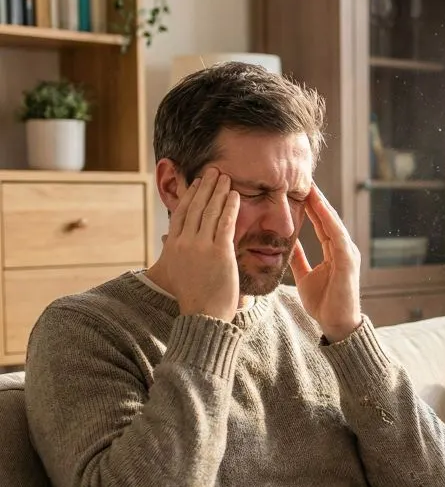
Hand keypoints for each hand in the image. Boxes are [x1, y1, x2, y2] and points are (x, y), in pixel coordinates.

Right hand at [158, 167, 239, 322]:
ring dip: (219, 191)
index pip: (181, 213)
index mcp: (173, 246)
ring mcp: (201, 247)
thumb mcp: (173, 272)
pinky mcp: (219, 252)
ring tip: (225, 177)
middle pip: (195, 207)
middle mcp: (185, 243)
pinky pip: (225, 223)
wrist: (202, 315)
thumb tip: (166, 240)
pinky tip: (235, 195)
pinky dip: (230, 207)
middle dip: (205, 187)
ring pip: (210, 212)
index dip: (190, 195)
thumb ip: (172, 253)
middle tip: (213, 171)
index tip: (196, 182)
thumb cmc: (191, 298)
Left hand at [290, 185, 361, 340]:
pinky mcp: (348, 261)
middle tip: (305, 180)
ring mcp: (347, 254)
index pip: (322, 224)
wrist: (336, 324)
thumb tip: (287, 244)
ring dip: (323, 206)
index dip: (312, 207)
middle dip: (317, 200)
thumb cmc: (324, 303)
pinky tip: (320, 209)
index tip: (299, 190)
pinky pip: (337, 236)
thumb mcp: (304, 277)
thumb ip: (299, 260)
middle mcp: (343, 249)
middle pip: (328, 219)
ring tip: (312, 188)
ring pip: (334, 223)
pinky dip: (329, 222)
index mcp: (334, 252)